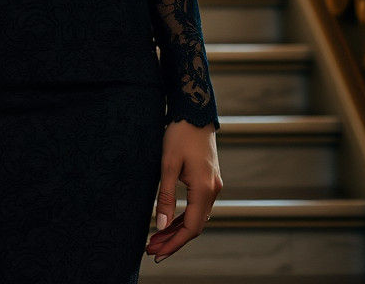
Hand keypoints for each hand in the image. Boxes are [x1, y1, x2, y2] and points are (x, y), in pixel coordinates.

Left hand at [146, 120, 221, 262]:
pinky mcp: (209, 179)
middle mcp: (213, 190)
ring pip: (197, 217)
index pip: (191, 227)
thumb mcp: (168, 164)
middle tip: (152, 249)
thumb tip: (160, 225)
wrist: (194, 112)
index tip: (156, 253)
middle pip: (195, 225)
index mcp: (204, 189)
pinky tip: (170, 221)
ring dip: (178, 229)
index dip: (174, 243)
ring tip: (157, 238)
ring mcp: (213, 184)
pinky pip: (198, 206)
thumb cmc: (179, 134)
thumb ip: (165, 196)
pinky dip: (184, 216)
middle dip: (173, 239)